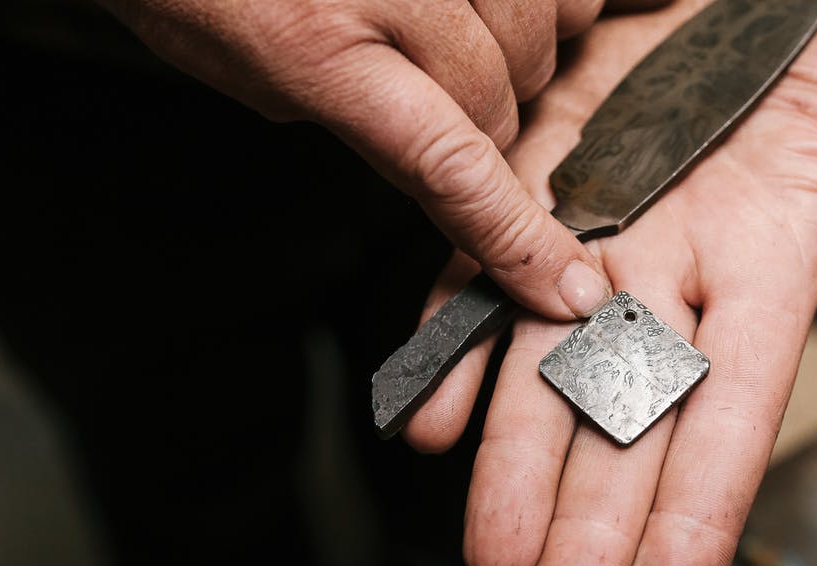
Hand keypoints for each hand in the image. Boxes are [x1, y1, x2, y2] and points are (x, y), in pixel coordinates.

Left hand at [98, 0, 669, 318]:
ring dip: (516, 52)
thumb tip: (438, 159)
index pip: (448, 167)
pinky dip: (544, 1)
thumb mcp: (252, 72)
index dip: (514, 236)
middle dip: (482, 122)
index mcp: (317, 51)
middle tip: (431, 94)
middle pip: (501, 105)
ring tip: (452, 29)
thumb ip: (352, 120)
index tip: (564, 287)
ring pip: (541, 35)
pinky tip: (487, 6)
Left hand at [406, 0, 816, 565]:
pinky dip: (452, 350)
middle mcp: (670, 276)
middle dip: (593, 528)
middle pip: (629, 423)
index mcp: (764, 270)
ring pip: (546, 371)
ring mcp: (590, 238)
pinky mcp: (526, 188)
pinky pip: (478, 281)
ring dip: (515, 466)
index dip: (700, 513)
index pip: (733, 415)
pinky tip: (431, 423)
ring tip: (494, 556)